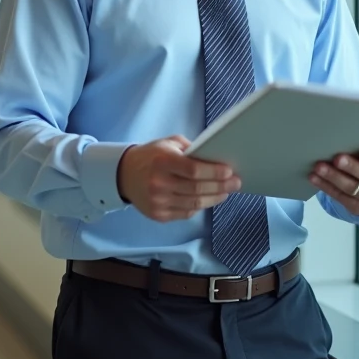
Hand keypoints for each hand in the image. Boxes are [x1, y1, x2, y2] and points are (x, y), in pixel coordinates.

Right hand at [117, 135, 241, 221]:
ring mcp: (158, 201)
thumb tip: (217, 159)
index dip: (214, 172)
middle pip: (197, 189)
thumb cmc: (151, 156)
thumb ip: (191, 149)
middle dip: (221, 186)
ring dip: (214, 198)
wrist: (123, 174)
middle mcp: (159, 183)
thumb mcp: (168, 144)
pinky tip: (208, 199)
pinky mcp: (158, 215)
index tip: (230, 171)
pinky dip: (200, 207)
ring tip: (225, 192)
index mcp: (162, 161)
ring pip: (194, 204)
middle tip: (235, 183)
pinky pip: (186, 213)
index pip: (194, 170)